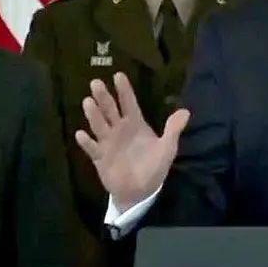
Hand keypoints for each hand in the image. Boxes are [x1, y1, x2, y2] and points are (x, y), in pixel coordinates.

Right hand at [75, 72, 187, 211]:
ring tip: (88, 101)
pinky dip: (87, 142)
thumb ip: (173, 130)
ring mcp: (108, 143)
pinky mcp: (100, 158)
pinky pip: (92, 148)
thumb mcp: (167, 148)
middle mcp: (120, 130)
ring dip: (94, 114)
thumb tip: (186, 112)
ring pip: (99, 125)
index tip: (118, 75)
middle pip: (110, 110)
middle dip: (104, 97)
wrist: (140, 191)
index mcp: (136, 124)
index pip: (129, 103)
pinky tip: (82, 134)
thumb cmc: (154, 167)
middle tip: (96, 82)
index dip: (124, 90)